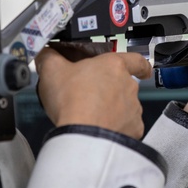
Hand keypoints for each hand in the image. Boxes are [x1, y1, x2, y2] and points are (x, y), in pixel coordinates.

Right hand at [34, 46, 152, 138]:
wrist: (82, 134)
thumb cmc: (71, 99)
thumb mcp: (52, 70)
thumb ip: (49, 56)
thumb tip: (45, 52)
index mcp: (114, 66)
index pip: (136, 60)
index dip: (139, 65)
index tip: (141, 69)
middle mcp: (128, 86)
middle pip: (124, 85)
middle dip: (111, 91)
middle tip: (90, 97)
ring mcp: (133, 109)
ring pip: (125, 107)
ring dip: (113, 110)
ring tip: (92, 116)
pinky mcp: (133, 129)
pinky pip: (127, 126)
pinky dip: (116, 127)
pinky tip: (101, 129)